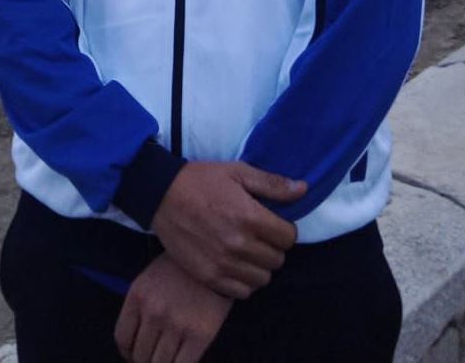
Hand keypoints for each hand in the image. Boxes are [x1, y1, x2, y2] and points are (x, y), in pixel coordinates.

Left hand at [114, 254, 232, 362]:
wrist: (218, 258)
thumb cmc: (182, 270)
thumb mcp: (151, 278)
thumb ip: (140, 308)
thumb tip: (135, 344)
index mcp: (138, 295)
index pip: (122, 338)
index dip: (128, 353)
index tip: (135, 354)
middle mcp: (154, 310)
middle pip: (140, 356)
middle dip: (146, 360)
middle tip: (155, 356)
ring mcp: (177, 323)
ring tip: (169, 358)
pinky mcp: (200, 334)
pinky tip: (182, 359)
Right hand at [151, 161, 306, 298]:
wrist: (161, 195)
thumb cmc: (202, 180)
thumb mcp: (238, 172)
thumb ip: (272, 184)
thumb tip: (303, 189)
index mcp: (250, 217)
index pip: (288, 237)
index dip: (284, 229)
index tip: (274, 224)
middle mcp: (240, 244)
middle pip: (277, 260)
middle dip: (273, 247)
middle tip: (260, 235)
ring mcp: (223, 264)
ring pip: (262, 279)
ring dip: (260, 266)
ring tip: (248, 251)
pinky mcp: (209, 277)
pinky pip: (242, 292)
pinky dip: (244, 281)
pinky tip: (236, 265)